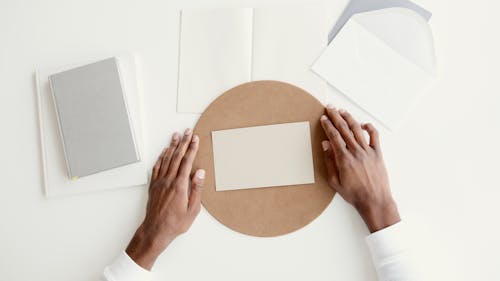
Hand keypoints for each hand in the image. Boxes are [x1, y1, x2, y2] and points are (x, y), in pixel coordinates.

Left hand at [126, 129, 204, 269]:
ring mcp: (160, 182)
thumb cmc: (175, 222)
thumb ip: (196, 189)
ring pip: (166, 159)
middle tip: (187, 131)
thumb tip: (200, 173)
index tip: (195, 139)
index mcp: (180, 186)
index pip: (187, 162)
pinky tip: (164, 151)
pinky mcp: (154, 186)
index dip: (192, 149)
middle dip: (184, 143)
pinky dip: (161, 157)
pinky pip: (157, 167)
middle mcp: (169, 181)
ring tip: (176, 136)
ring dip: (172, 146)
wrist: (156, 230)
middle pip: (177, 157)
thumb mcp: (193, 209)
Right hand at [320, 105, 399, 232]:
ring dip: (349, 118)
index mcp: (344, 158)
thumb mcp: (334, 181)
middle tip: (329, 108)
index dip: (328, 125)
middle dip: (335, 117)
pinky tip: (363, 124)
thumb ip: (329, 161)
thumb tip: (326, 145)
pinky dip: (369, 127)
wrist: (374, 201)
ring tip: (342, 111)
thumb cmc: (354, 194)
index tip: (323, 118)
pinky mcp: (377, 154)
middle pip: (344, 129)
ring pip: (357, 130)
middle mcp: (356, 152)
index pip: (334, 136)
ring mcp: (368, 151)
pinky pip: (374, 136)